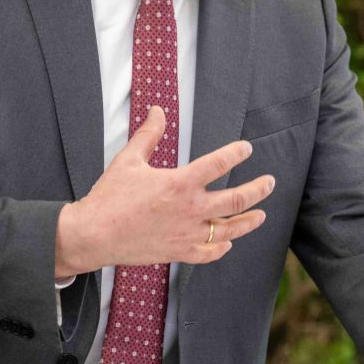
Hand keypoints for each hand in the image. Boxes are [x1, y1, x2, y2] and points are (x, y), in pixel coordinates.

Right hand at [54, 105, 274, 276]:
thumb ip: (148, 134)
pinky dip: (222, 248)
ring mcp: (187, 233)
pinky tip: (228, 243)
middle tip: (269, 183)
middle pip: (236, 199)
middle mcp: (190, 209)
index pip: (219, 163)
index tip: (246, 149)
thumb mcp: (128, 160)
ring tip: (261, 215)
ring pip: (230, 229)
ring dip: (249, 222)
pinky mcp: (179, 252)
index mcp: (180, 183)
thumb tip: (157, 110)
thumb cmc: (109, 197)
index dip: (237, 153)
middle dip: (258, 190)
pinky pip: (209, 253)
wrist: (94, 234)